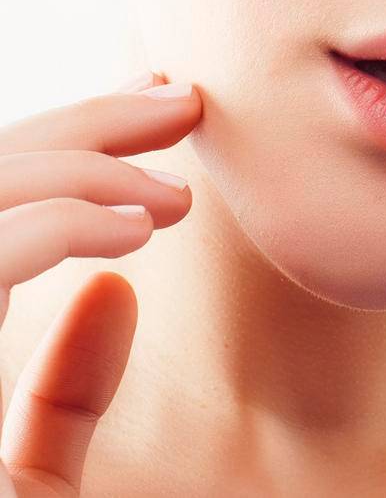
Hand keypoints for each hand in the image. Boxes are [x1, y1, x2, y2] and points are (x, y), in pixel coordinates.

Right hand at [0, 73, 197, 496]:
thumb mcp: (33, 484)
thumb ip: (58, 395)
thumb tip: (112, 287)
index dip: (56, 144)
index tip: (153, 109)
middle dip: (71, 129)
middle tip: (177, 101)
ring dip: (69, 174)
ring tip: (167, 197)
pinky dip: (47, 231)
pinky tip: (130, 238)